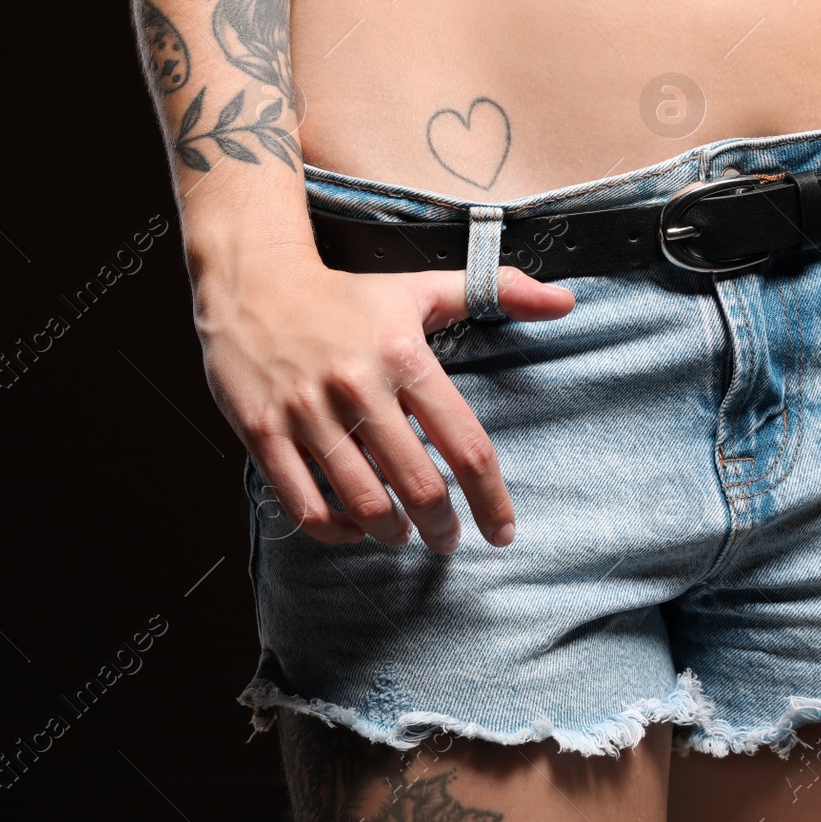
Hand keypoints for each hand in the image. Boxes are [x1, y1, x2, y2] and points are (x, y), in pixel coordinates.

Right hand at [199, 252, 574, 554]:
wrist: (253, 283)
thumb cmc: (347, 296)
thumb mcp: (421, 289)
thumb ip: (497, 291)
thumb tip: (567, 303)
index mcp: (404, 356)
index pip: (465, 445)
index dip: (493, 500)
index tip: (503, 532)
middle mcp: (357, 386)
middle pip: (419, 487)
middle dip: (444, 527)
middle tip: (449, 538)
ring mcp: (306, 412)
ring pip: (364, 505)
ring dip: (394, 534)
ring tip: (404, 534)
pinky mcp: (262, 432)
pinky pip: (305, 507)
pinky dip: (337, 532)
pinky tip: (354, 528)